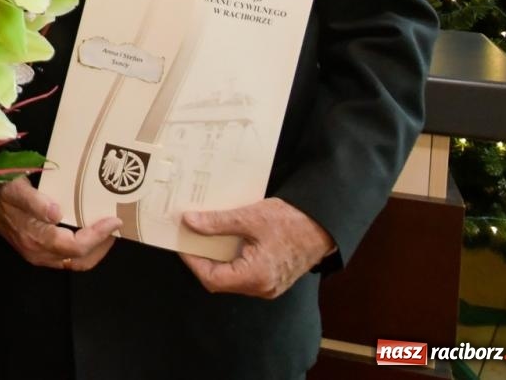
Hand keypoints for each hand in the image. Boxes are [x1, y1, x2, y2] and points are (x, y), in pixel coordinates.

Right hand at [0, 177, 121, 271]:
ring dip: (93, 249)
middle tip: (114, 227)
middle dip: (102, 246)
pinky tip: (86, 232)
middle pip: (80, 260)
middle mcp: (38, 252)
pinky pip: (65, 257)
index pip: (77, 246)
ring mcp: (36, 253)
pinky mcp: (35, 250)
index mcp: (37, 239)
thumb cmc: (1, 188)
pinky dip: (81, 249)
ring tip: (106, 231)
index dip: (99, 236)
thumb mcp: (17, 189)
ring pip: (74, 262)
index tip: (114, 220)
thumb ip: (36, 202)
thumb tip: (57, 213)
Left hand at [180, 198, 334, 298]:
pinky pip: (243, 272)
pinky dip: (231, 258)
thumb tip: (190, 222)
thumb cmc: (292, 222)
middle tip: (190, 236)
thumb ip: (218, 223)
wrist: (323, 226)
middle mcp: (261, 288)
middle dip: (202, 258)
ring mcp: (267, 285)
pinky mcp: (271, 278)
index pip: (211, 278)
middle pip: (220, 279)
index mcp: (256, 277)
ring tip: (205, 235)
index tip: (182, 243)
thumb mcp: (250, 218)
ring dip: (216, 257)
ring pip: (231, 276)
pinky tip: (225, 239)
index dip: (192, 261)